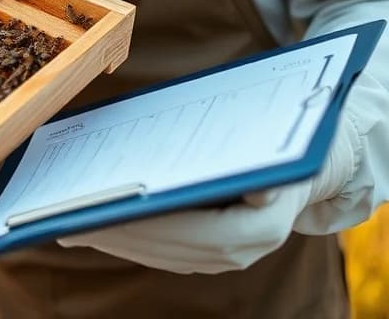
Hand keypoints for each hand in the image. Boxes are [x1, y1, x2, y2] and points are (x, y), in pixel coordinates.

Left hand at [57, 117, 357, 273]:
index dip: (150, 225)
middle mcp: (250, 248)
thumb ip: (242, 150)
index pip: (198, 232)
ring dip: (117, 240)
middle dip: (119, 233)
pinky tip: (98, 224)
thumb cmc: (286, 132)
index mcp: (266, 222)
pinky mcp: (218, 253)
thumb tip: (209, 170)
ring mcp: (234, 256)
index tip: (107, 212)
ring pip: (165, 255)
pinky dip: (132, 240)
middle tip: (68, 218)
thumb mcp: (271, 132)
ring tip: (69, 222)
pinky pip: (169, 253)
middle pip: (172, 248)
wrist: (320, 156)